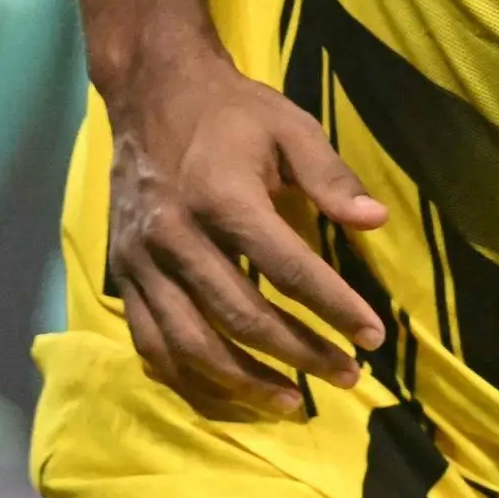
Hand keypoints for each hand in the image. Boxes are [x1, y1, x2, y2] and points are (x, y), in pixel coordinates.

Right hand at [102, 38, 392, 420]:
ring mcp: (142, 262)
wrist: (151, 94)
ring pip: (190, 345)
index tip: (372, 337)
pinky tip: (225, 392)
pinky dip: (187, 378)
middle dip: (299, 354)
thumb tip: (376, 221)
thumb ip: (331, 177)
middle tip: (347, 376)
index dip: (334, 307)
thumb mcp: (291, 127)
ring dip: (244, 383)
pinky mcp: (123, 276)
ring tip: (292, 403)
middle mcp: (176, 237)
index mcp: (222, 197)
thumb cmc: (231, 112)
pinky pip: (150, 344)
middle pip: (241, 317)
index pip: (287, 269)